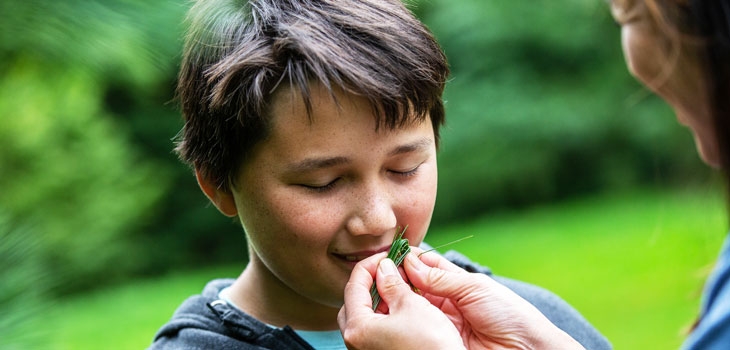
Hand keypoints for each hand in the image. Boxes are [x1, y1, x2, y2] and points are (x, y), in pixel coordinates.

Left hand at [338, 252, 465, 349]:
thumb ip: (393, 283)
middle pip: (354, 301)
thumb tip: (384, 267)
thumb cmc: (431, 346)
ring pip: (364, 317)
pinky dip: (384, 315)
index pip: (354, 284)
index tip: (388, 255)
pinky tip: (402, 309)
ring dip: (379, 299)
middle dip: (371, 282)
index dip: (371, 264)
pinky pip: (373, 330)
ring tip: (400, 288)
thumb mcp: (412, 306)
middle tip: (391, 270)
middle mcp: (355, 343)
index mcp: (357, 328)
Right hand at [399, 249, 584, 348]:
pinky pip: (417, 325)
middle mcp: (446, 302)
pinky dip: (403, 317)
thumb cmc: (511, 315)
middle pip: (414, 286)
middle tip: (378, 271)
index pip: (426, 266)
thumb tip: (410, 262)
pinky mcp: (437, 340)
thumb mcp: (475, 288)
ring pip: (411, 305)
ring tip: (381, 288)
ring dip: (396, 296)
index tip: (388, 256)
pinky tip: (392, 309)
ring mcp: (440, 322)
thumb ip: (441, 278)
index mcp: (458, 284)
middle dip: (397, 277)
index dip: (407, 260)